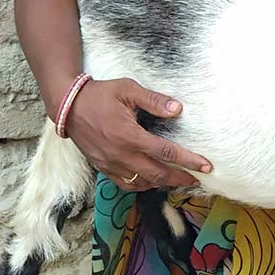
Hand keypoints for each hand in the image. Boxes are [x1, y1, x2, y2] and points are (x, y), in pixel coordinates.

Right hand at [65, 78, 210, 190]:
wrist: (68, 106)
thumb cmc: (100, 95)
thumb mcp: (127, 89)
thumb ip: (153, 100)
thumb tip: (178, 109)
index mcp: (129, 136)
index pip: (166, 152)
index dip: (188, 160)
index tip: (206, 166)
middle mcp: (121, 155)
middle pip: (158, 174)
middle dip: (181, 178)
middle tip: (198, 180)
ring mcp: (111, 164)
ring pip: (143, 183)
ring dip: (163, 183)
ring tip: (179, 180)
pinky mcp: (103, 168)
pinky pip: (126, 184)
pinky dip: (143, 185)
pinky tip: (153, 180)